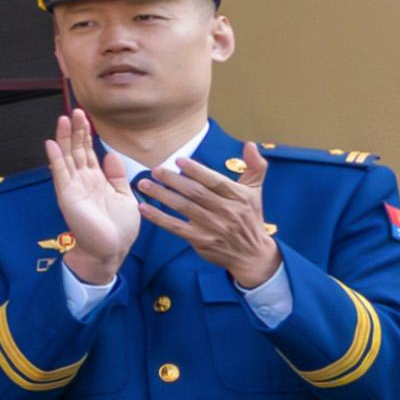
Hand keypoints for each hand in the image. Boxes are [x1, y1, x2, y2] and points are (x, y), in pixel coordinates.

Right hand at [45, 110, 147, 271]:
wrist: (111, 250)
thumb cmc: (119, 229)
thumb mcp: (125, 196)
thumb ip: (117, 175)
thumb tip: (110, 154)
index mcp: (97, 180)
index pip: (89, 152)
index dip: (87, 135)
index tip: (86, 117)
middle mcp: (83, 180)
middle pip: (77, 149)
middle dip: (76, 130)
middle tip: (75, 111)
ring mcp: (73, 186)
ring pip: (67, 156)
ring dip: (65, 138)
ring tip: (64, 119)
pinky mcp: (67, 194)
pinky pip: (60, 172)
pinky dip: (55, 157)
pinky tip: (52, 143)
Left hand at [138, 147, 281, 284]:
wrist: (252, 254)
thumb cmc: (250, 217)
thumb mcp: (255, 191)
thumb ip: (255, 166)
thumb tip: (250, 144)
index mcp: (239, 197)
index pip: (215, 181)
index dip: (196, 170)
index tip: (178, 160)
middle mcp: (227, 211)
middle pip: (195, 193)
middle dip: (173, 180)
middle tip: (156, 170)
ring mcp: (213, 227)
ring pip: (183, 207)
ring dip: (161, 195)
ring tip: (144, 184)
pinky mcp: (201, 240)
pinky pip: (176, 227)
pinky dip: (158, 217)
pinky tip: (144, 208)